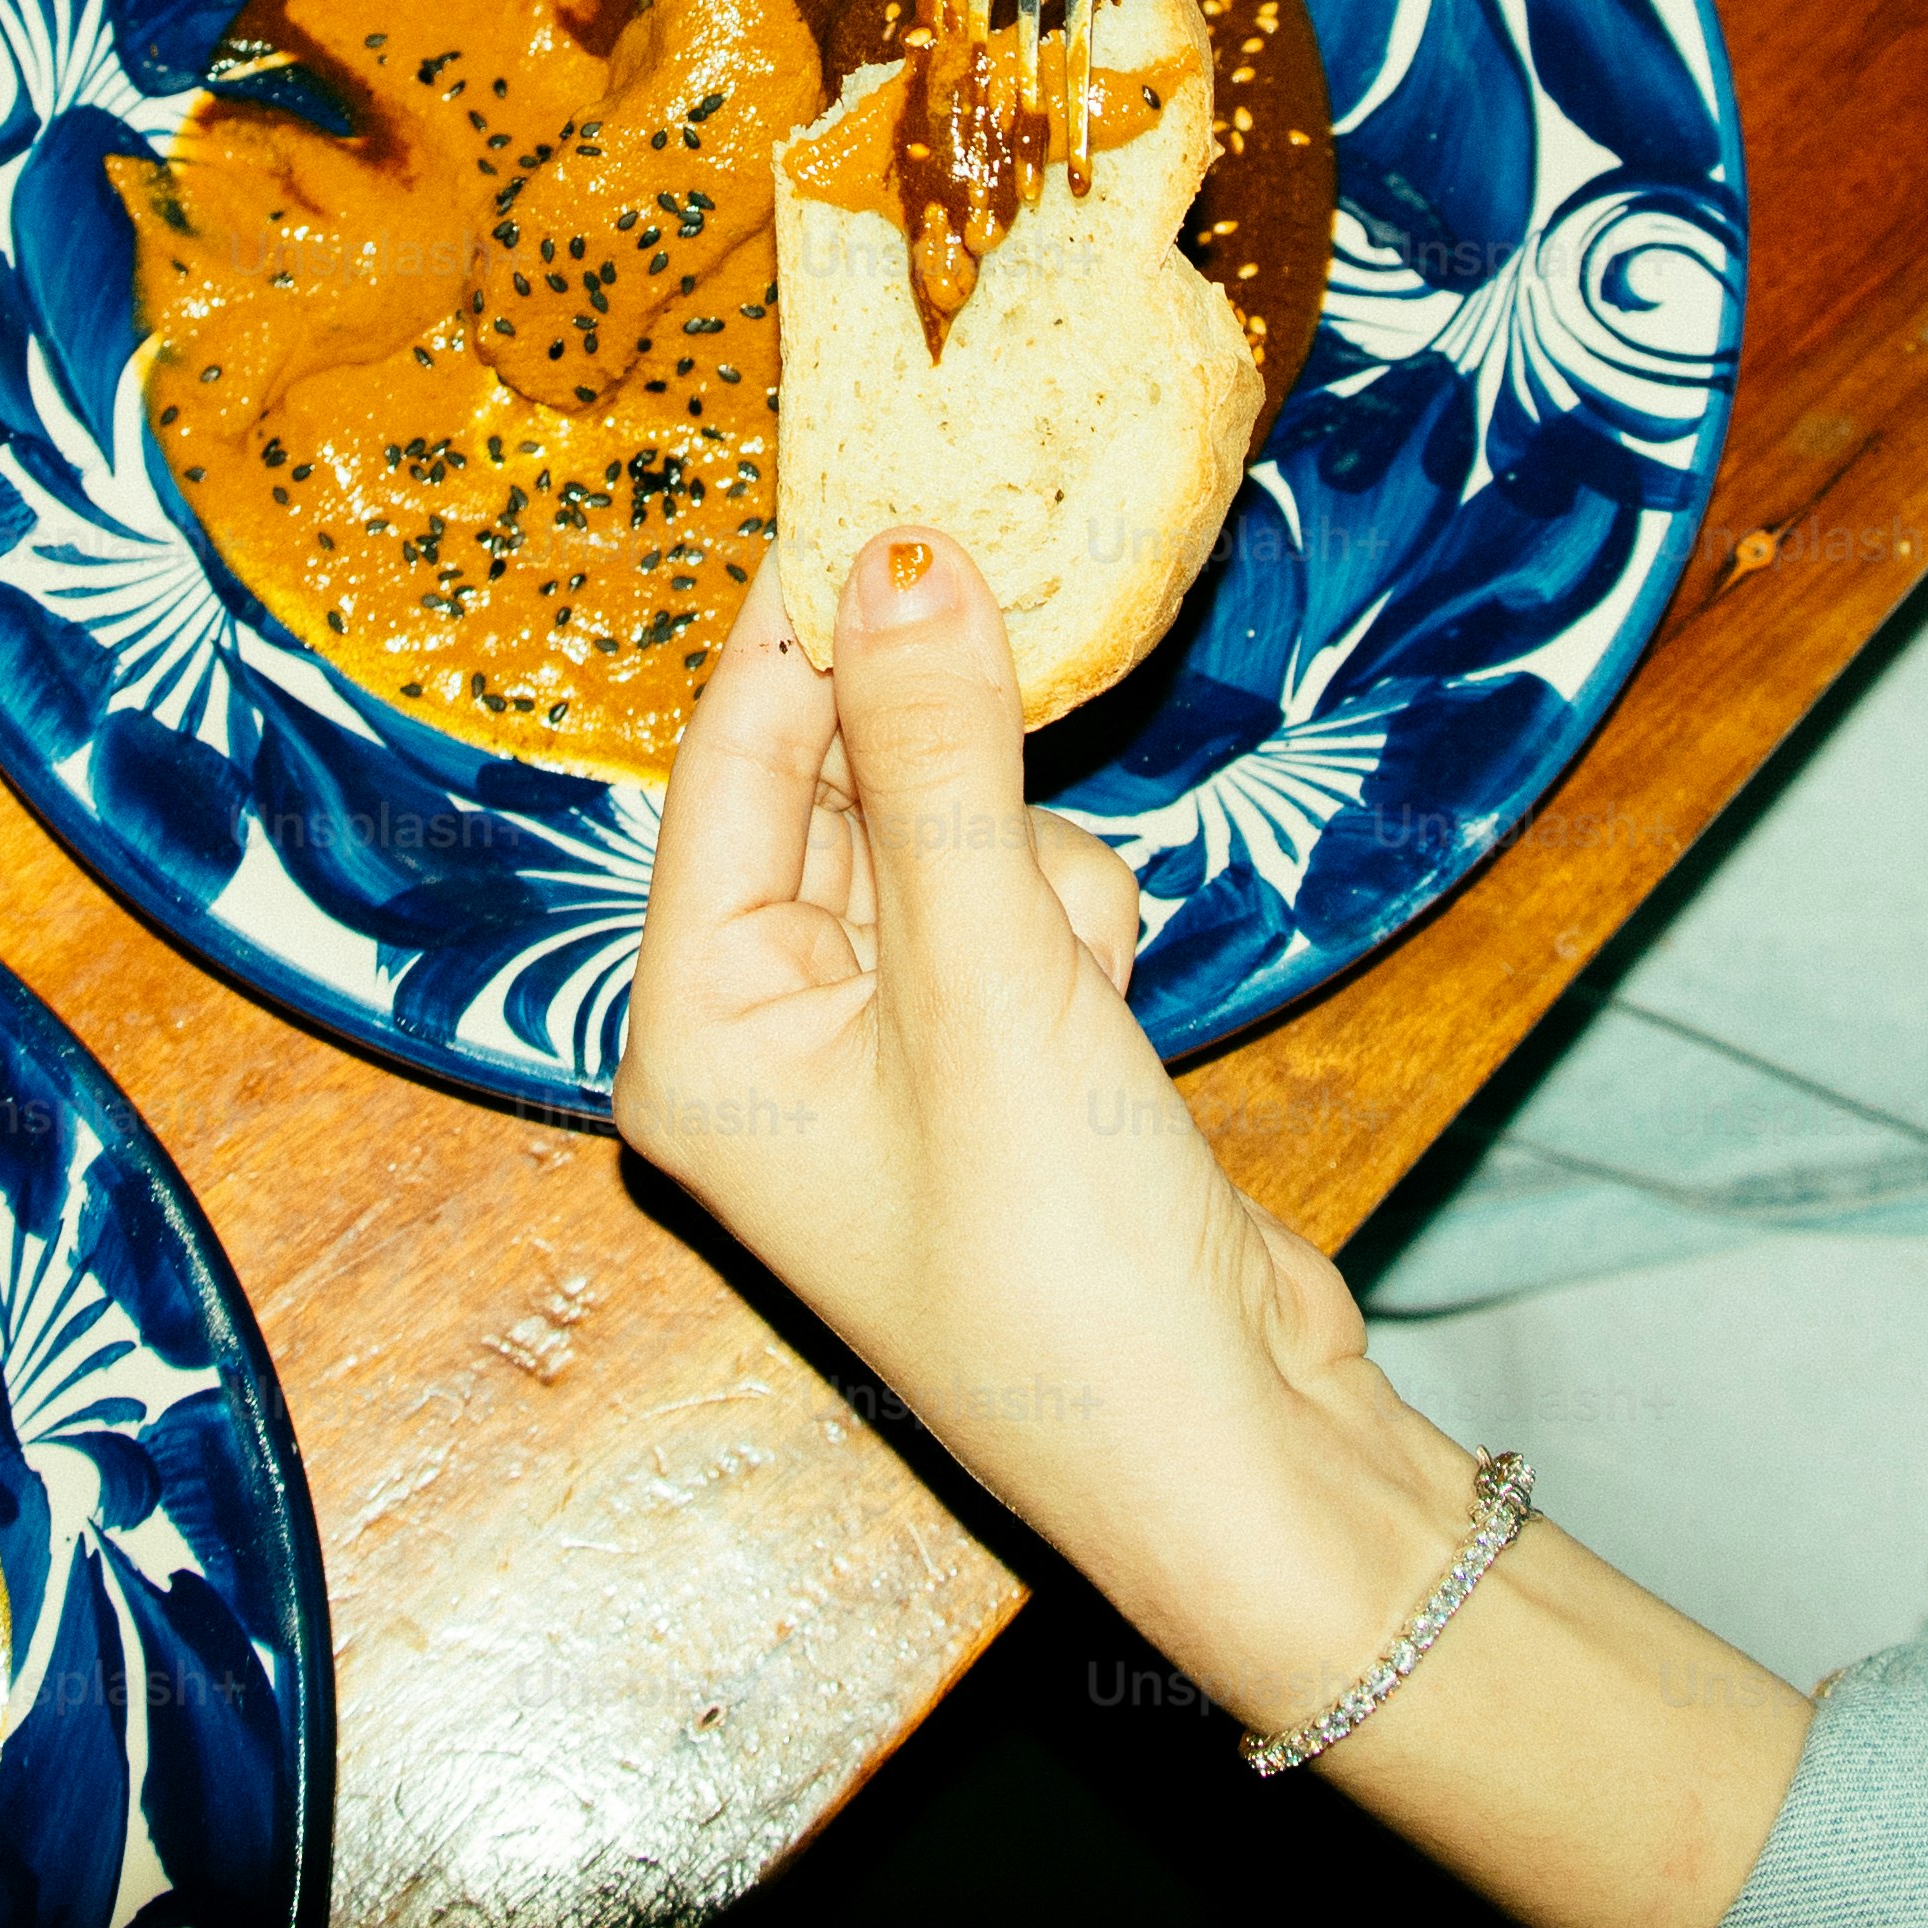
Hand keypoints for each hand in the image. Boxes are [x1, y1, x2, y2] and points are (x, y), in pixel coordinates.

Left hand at [620, 531, 1428, 1704]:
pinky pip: (1017, 900)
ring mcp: (882, 1048)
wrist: (1234, 1458)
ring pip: (947, 829)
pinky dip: (1073, 920)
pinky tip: (1112, 1012)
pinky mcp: (992, 1054)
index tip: (871, 469)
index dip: (798, 619)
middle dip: (933, 732)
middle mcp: (763, 1034)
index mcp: (693, 1036)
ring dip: (1026, 851)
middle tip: (1014, 588)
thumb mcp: (996, 980)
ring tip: (1080, 973)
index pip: (722, 766)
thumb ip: (939, 758)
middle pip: (830, 785)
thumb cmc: (1062, 1269)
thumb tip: (899, 555)